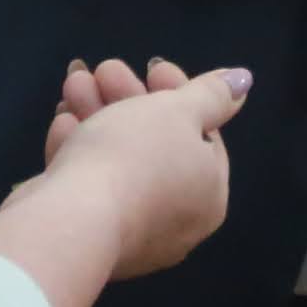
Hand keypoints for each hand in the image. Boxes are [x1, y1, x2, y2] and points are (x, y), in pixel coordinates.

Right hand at [37, 56, 242, 277]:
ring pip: (118, 163)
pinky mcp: (88, 238)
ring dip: (97, 116)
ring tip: (75, 82)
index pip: (203, 136)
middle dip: (128, 100)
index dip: (180, 94)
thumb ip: (211, 95)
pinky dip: (79, 151)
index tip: (153, 68)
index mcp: (210, 195)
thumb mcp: (178, 112)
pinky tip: (63, 122)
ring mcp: (131, 235)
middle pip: (156, 146)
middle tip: (106, 69)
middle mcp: (177, 222)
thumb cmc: (135, 157)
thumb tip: (243, 81)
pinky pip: (91, 186)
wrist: (72, 220)